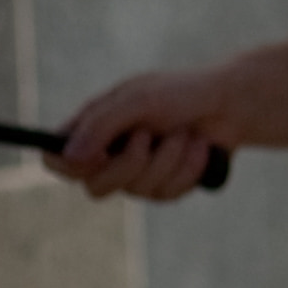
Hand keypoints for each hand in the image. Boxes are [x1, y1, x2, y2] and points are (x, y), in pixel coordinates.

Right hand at [46, 37, 287, 199]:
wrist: (231, 104)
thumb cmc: (180, 93)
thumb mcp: (138, 99)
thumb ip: (101, 126)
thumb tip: (70, 158)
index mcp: (92, 129)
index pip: (56, 161)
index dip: (69, 166)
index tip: (95, 157)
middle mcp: (109, 155)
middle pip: (96, 188)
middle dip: (130, 164)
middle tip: (150, 137)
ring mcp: (137, 175)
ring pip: (138, 191)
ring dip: (168, 159)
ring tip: (184, 133)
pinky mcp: (165, 186)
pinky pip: (167, 194)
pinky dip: (187, 169)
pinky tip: (199, 148)